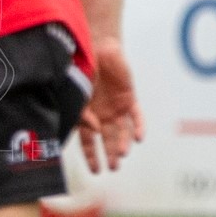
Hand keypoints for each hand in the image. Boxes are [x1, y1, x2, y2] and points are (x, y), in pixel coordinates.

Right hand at [75, 38, 144, 172]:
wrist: (96, 46)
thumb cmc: (80, 68)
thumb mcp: (76, 91)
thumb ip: (82, 112)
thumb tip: (94, 129)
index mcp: (86, 116)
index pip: (88, 141)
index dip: (91, 156)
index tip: (95, 171)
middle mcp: (102, 115)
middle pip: (108, 140)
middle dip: (110, 154)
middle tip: (113, 167)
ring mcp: (116, 108)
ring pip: (122, 131)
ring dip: (123, 143)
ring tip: (122, 154)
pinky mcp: (129, 99)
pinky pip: (136, 116)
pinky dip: (139, 127)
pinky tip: (139, 138)